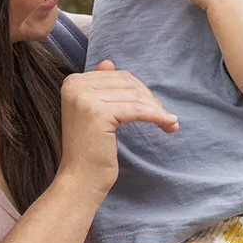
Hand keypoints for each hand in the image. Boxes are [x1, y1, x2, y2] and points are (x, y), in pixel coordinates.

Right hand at [57, 61, 176, 195]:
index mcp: (73, 82)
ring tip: (169, 123)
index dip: (140, 91)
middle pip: (127, 83)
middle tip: (165, 117)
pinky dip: (156, 116)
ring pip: (134, 96)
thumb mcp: (95, 113)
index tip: (154, 108)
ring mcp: (84, 98)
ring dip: (157, 110)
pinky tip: (169, 125)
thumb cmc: (91, 150)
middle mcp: (75, 85)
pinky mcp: (98, 113)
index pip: (117, 76)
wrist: (80, 180)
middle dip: (150, 99)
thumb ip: (101, 87)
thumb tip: (108, 62)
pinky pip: (137, 110)